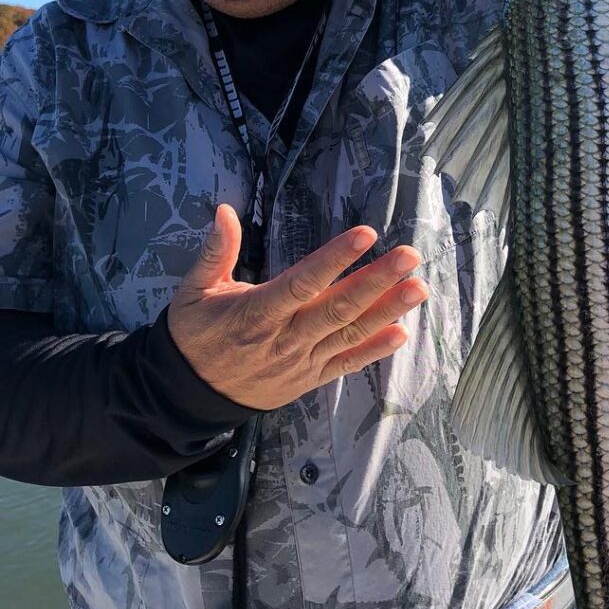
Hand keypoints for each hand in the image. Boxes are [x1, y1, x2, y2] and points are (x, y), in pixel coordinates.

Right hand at [167, 204, 426, 409]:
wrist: (189, 397)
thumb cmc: (195, 335)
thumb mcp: (193, 291)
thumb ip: (215, 251)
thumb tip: (225, 210)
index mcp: (257, 312)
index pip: (303, 282)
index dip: (335, 258)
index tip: (366, 234)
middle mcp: (285, 337)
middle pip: (338, 307)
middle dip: (377, 280)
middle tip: (410, 256)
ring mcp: (301, 361)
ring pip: (349, 333)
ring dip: (388, 311)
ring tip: (418, 288)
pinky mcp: (309, 379)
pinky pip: (346, 364)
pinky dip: (374, 351)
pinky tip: (402, 334)